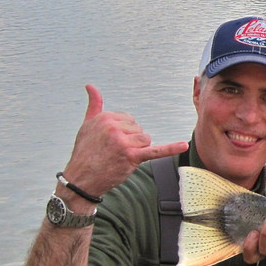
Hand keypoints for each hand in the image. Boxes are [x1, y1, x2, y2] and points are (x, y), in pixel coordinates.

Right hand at [61, 85, 186, 198]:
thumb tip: (90, 86)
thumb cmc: (85, 152)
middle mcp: (114, 128)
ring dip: (137, 150)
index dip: (123, 132)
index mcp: (106, 117)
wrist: (81, 179)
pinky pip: (155, 150)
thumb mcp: (87, 125)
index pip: (129, 119)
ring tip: (120, 157)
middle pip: (139, 130)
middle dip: (130, 141)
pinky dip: (171, 148)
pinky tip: (184, 145)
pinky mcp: (132, 156)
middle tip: (112, 152)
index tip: (110, 142)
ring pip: (146, 140)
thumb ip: (94, 105)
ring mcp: (124, 142)